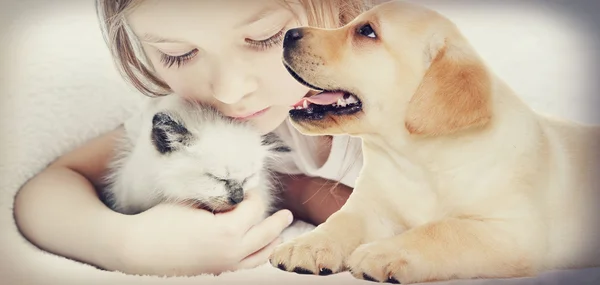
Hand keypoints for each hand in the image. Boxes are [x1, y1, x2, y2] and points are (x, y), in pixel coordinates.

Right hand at [114, 194, 293, 275]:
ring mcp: (226, 266)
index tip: (249, 187)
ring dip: (272, 242)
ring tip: (281, 234)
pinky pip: (246, 267)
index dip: (253, 194)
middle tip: (286, 213)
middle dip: (277, 221)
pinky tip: (260, 251)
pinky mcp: (217, 273)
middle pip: (266, 233)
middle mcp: (232, 252)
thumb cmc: (162, 221)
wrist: (138, 250)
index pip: (254, 208)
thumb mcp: (193, 201)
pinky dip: (258, 257)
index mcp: (228, 231)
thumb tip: (236, 191)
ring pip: (260, 256)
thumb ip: (218, 197)